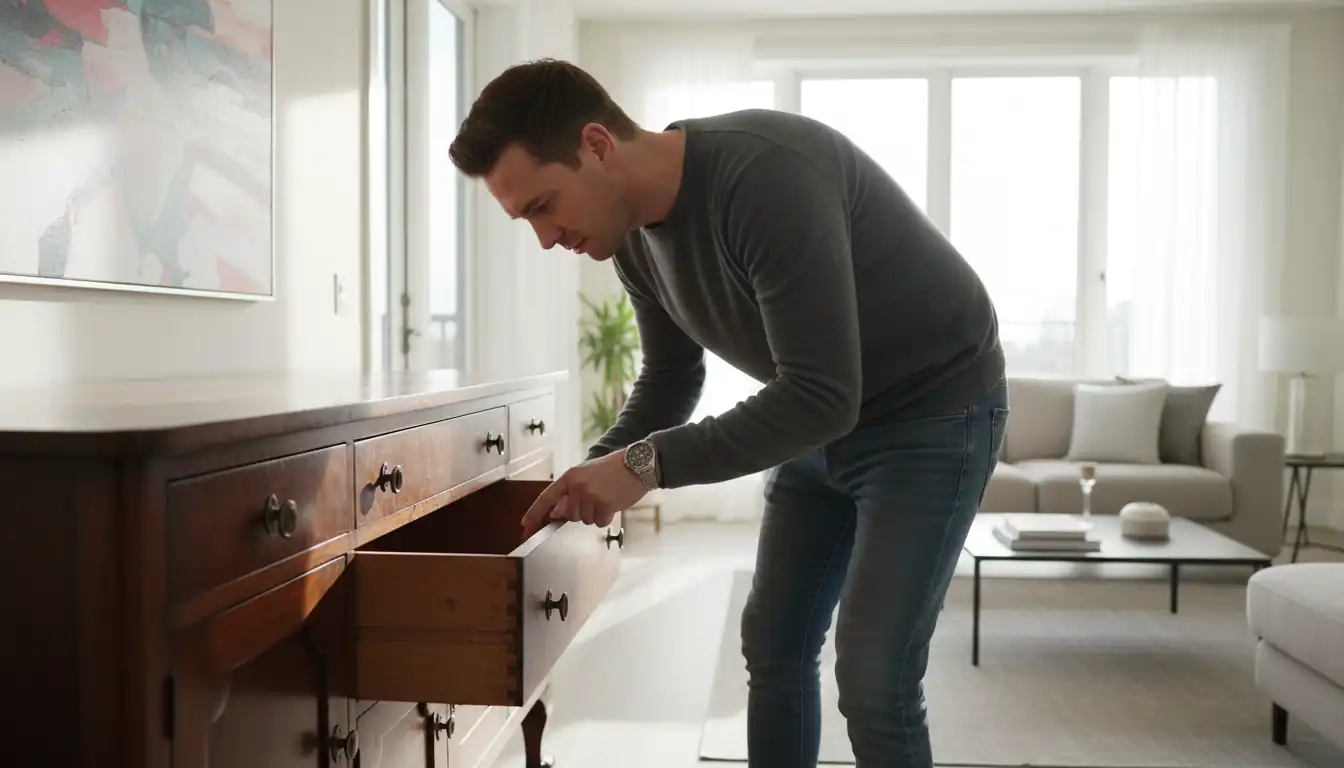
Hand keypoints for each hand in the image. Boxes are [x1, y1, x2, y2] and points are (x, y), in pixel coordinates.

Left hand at [521, 449, 647, 536]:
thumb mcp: (587, 475)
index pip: (547, 497)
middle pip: (571, 515)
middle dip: (583, 511)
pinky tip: (614, 502)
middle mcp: (577, 486)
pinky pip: (600, 522)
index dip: (535, 513)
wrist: (638, 463)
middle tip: (597, 497)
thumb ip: (569, 494)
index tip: (525, 525)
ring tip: (607, 497)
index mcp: (570, 477)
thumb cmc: (613, 469)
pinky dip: (607, 517)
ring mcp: (590, 495)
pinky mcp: (604, 504)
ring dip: (596, 514)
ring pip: (586, 520)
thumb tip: (556, 513)